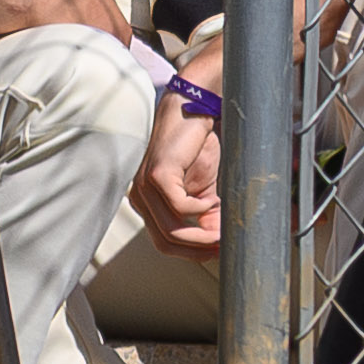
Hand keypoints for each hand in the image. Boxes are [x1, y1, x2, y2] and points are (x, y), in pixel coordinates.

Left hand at [127, 88, 221, 254]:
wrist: (193, 111)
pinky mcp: (156, 175)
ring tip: (222, 229)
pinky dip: (199, 208)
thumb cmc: (197, 147)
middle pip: (165, 243)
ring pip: (171, 230)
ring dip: (201, 235)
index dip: (192, 252)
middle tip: (223, 246)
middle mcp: (140, 199)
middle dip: (197, 250)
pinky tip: (212, 198)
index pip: (164, 243)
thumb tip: (218, 242)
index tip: (219, 252)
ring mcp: (145, 188)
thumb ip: (206, 216)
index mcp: (148, 205)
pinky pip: (178, 206)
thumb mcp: (204, 189)